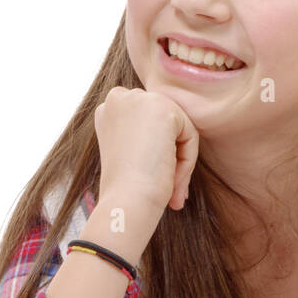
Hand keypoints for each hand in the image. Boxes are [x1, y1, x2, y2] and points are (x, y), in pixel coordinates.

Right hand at [93, 86, 200, 214]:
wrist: (126, 200)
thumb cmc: (126, 189)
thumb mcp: (130, 154)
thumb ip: (145, 135)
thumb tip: (170, 137)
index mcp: (107, 110)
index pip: (148, 123)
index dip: (155, 154)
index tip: (151, 182)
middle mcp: (118, 97)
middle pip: (164, 124)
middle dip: (171, 157)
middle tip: (171, 193)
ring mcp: (139, 99)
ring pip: (179, 129)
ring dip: (180, 163)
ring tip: (173, 191)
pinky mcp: (162, 107)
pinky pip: (190, 134)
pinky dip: (187, 161)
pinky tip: (172, 178)